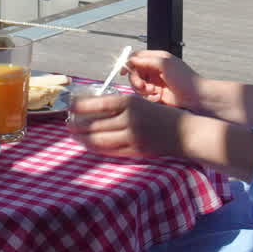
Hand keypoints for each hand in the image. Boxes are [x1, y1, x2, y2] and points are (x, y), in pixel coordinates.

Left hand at [66, 93, 185, 159]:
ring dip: (83, 138)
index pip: (96, 103)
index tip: (69, 106)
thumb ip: (120, 105)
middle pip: (94, 123)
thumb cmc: (162, 114)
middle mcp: (128, 118)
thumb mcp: (141, 102)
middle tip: (67, 124)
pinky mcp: (134, 150)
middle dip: (77, 125)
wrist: (185, 133)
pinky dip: (96, 148)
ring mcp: (131, 136)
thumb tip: (93, 107)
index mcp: (129, 101)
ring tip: (74, 136)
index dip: (79, 106)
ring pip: (99, 139)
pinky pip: (110, 150)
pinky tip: (90, 145)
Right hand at [126, 50, 203, 109]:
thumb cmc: (185, 79)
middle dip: (136, 80)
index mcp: (157, 59)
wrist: (196, 98)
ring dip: (142, 89)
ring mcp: (155, 83)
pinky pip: (144, 96)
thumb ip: (146, 60)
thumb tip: (131, 60)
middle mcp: (154, 70)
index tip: (123, 71)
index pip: (137, 58)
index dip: (128, 64)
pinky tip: (157, 98)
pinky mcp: (156, 95)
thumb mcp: (165, 64)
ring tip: (153, 92)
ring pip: (137, 85)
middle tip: (142, 86)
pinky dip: (148, 97)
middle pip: (134, 72)